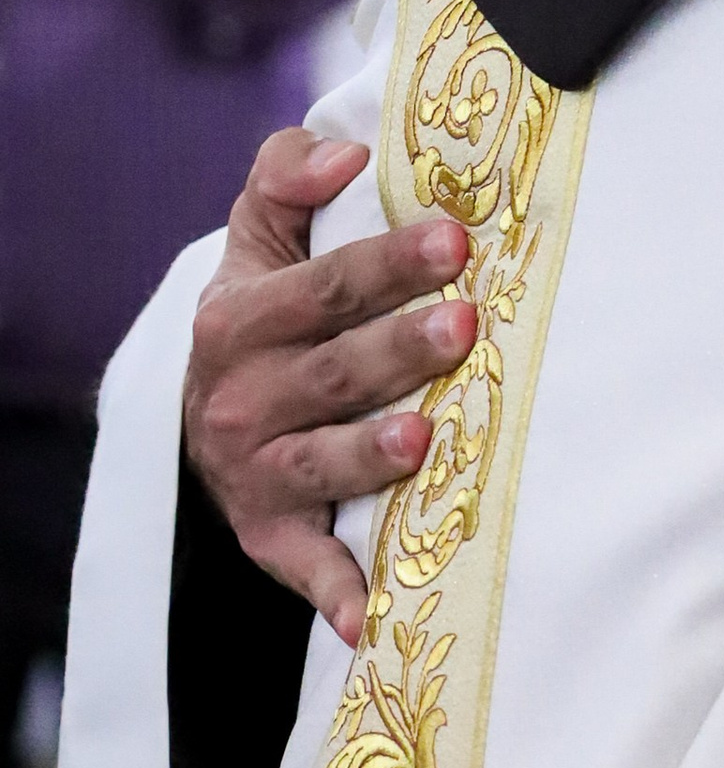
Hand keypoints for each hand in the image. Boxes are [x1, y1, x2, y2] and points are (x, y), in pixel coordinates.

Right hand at [183, 128, 475, 644]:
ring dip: (369, 456)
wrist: (214, 409)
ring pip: (318, 463)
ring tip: (424, 438)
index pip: (322, 285)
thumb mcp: (261, 233)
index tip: (456, 241)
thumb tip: (345, 153)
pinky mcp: (269, 535)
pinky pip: (303, 567)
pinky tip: (371, 614)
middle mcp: (242, 397)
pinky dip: (334, 594)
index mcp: (240, 317)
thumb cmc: (269, 305)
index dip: (388, 262)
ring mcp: (255, 471)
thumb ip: (287, 175)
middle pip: (332, 371)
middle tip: (466, 323)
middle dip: (399, 348)